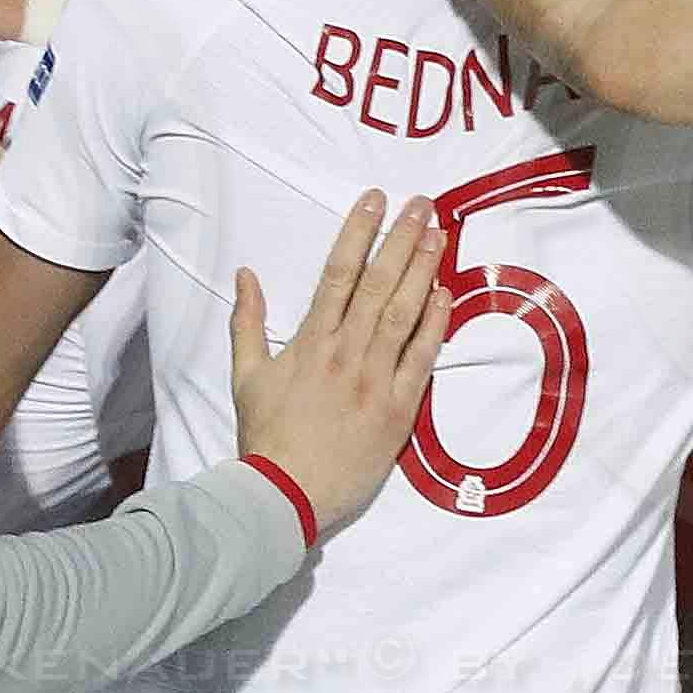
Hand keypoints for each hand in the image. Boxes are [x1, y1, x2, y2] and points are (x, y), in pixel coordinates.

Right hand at [224, 192, 448, 541]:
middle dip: (401, 238)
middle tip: (422, 204)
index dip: (358, 231)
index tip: (375, 200)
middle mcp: (345, 351)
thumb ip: (247, 322)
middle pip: (378, 282)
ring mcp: (374, 379)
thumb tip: (245, 275)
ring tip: (439, 235)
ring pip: (403, 312)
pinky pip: (421, 359)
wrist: (284, 492)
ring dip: (423, 270)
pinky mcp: (398, 409)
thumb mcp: (246, 375)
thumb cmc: (265, 437)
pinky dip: (435, 325)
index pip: (338, 272)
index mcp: (310, 340)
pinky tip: (446, 295)